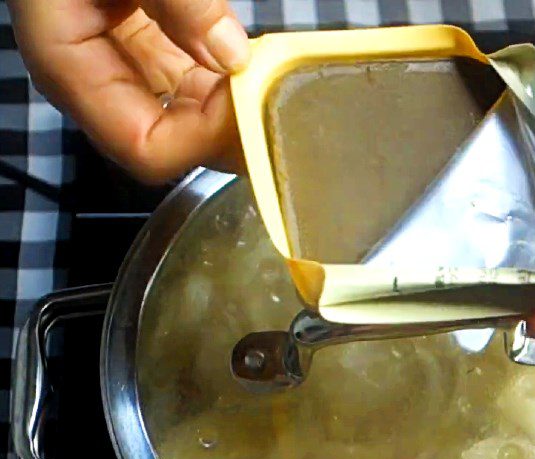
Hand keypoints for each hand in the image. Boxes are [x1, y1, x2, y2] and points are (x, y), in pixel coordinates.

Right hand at [8, 0, 249, 182]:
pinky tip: (251, 63)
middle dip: (223, 130)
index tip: (251, 105)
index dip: (202, 140)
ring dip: (229, 109)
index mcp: (68, 66)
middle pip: (169, 144)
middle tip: (277, 102)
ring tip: (270, 80)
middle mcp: (92, 80)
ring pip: (184, 120)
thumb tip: (230, 54)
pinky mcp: (140, 47)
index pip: (145, 146)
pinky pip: (187, 86)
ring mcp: (117, 65)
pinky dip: (221, 81)